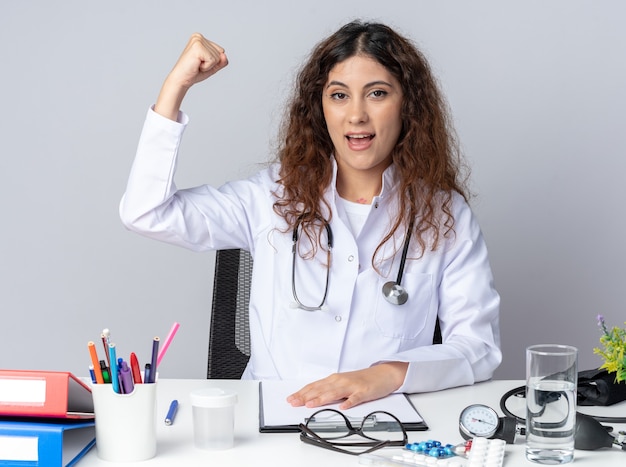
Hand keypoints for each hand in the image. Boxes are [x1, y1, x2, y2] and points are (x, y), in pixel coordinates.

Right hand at [155, 33, 227, 119]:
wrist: (181, 79)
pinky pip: (213, 60)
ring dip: (208, 65)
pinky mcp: (198, 47)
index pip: (221, 51)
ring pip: (217, 57)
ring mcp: (198, 40)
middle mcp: (199, 37)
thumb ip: (221, 61)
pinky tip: (196, 65)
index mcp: (201, 39)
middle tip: (197, 65)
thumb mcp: (212, 66)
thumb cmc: (194, 72)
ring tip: (196, 65)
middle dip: (211, 63)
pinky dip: (206, 67)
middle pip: (220, 53)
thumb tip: (224, 55)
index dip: (213, 61)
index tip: (200, 63)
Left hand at [286, 362, 407, 409]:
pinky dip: (349, 402)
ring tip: (311, 405)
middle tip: (294, 402)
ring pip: (334, 392)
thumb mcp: (343, 384)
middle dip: (306, 396)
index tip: (291, 399)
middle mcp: (340, 381)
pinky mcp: (364, 391)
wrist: (383, 374)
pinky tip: (343, 406)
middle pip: (320, 389)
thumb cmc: (361, 380)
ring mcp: (352, 386)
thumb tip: (313, 398)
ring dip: (322, 398)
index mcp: (334, 380)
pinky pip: (356, 398)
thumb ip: (329, 390)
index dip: (302, 393)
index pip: (314, 386)